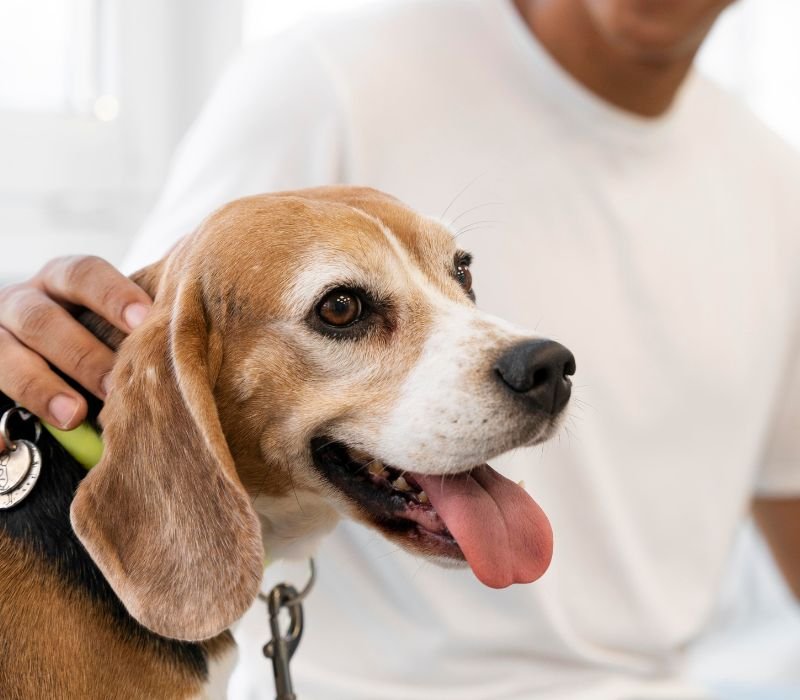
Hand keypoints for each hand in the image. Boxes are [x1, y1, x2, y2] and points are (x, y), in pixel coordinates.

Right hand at [0, 256, 151, 450]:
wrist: (40, 351)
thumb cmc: (95, 338)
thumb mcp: (109, 322)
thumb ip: (138, 328)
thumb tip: (184, 344)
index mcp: (60, 281)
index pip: (83, 273)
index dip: (113, 294)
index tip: (145, 318)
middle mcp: (21, 303)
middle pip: (41, 319)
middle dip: (81, 354)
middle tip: (115, 385)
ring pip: (5, 356)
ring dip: (40, 387)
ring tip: (74, 416)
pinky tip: (2, 443)